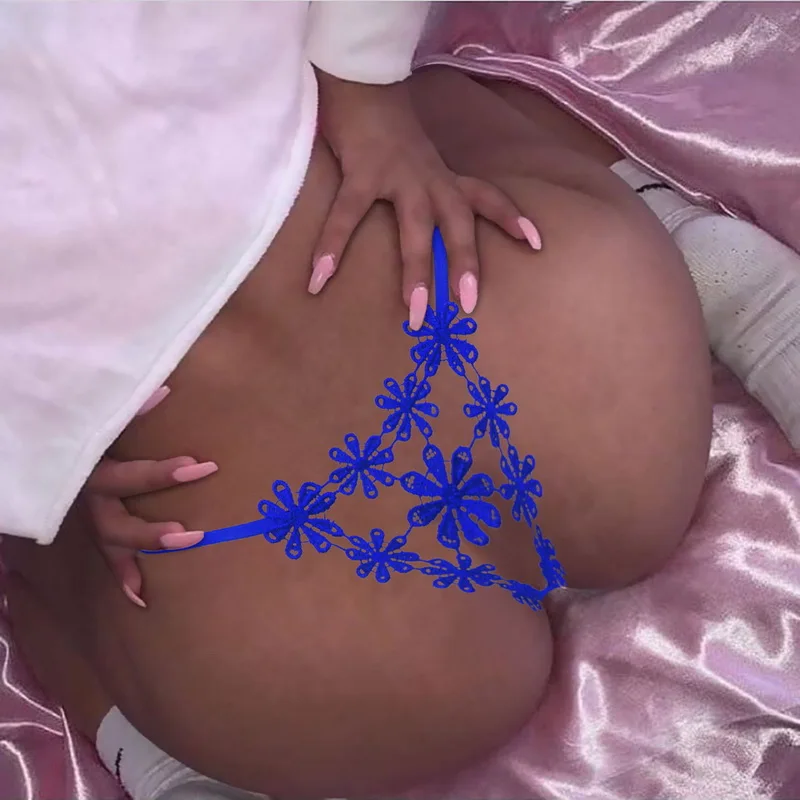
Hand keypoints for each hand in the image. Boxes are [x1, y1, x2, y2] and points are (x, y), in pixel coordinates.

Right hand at [85, 386, 217, 607]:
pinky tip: (140, 598)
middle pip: (115, 521)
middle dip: (152, 532)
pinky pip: (104, 552)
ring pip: (109, 541)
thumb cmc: (83, 419)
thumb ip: (129, 408)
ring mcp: (85, 511)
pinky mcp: (89, 522)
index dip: (161, 475)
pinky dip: (122, 574)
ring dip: (136, 559)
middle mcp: (85, 493)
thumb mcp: (101, 412)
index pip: (128, 476)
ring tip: (161, 578)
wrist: (40, 436)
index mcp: (90, 464)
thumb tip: (164, 391)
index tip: (200, 468)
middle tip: (194, 534)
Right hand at [309, 73, 541, 328]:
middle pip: (458, 222)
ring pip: (416, 228)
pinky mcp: (362, 172)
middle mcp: (429, 178)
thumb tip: (424, 226)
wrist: (362, 78)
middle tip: (468, 305)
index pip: (485, 196)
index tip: (535, 244)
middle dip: (465, 263)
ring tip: (413, 311)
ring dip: (417, 270)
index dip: (510, 218)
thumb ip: (424, 188)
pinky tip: (319, 278)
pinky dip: (332, 247)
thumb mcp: (417, 159)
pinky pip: (348, 215)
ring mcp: (398, 175)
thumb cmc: (387, 128)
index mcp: (442, 176)